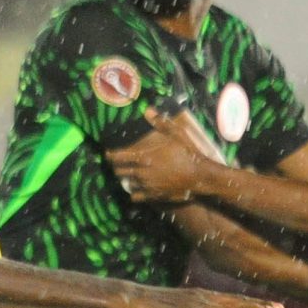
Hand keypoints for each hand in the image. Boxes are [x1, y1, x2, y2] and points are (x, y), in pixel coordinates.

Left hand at [106, 108, 226, 205]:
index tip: (108, 154)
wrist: (200, 176)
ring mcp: (147, 186)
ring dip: (126, 179)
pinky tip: (138, 189)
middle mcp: (141, 172)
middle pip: (120, 171)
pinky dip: (134, 193)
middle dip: (117, 167)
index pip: (119, 157)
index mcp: (144, 156)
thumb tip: (148, 110)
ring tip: (129, 175)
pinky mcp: (153, 196)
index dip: (111, 155)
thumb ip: (161, 123)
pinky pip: (136, 196)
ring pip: (127, 184)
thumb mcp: (176, 134)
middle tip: (119, 164)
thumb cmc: (188, 153)